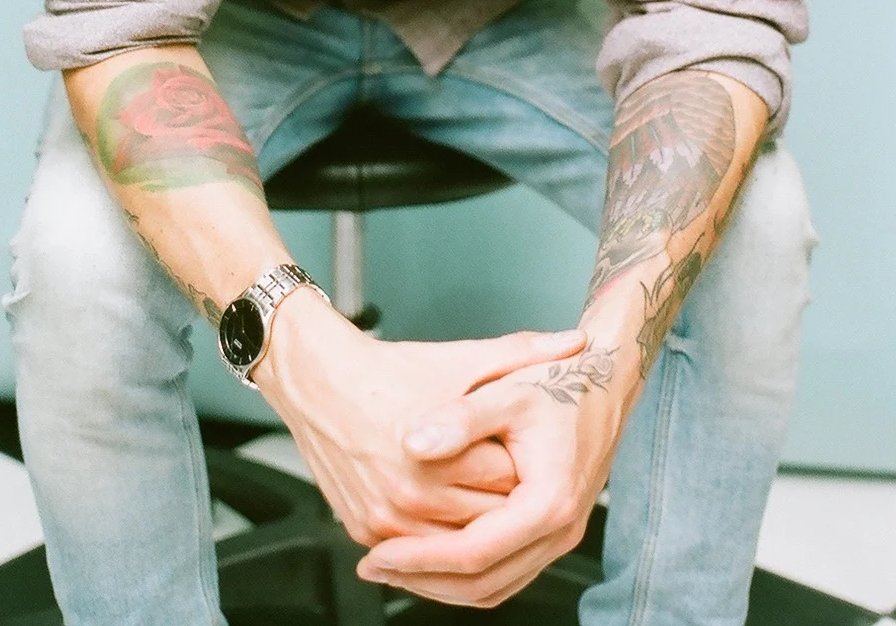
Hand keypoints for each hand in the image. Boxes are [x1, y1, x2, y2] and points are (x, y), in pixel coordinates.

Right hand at [252, 288, 586, 546]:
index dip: (525, 466)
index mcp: (438, 452)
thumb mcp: (461, 358)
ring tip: (481, 492)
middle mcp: (410, 495)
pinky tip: (451, 513)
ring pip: (454, 546)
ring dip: (474, 526)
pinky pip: (419, 553)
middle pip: (486, 519)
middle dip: (505, 501)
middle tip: (510, 476)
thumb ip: (523, 353)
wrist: (319, 380)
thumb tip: (577, 343)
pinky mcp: (365, 532)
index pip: (509, 482)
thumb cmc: (388, 370)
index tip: (527, 451)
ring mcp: (385, 520)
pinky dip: (439, 540)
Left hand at [355, 343, 627, 606]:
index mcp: (549, 501)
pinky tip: (434, 557)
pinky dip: (467, 573)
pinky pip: (506, 572)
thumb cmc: (562, 381)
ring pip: (496, 586)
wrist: (606, 381)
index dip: (420, 559)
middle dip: (423, 580)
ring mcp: (559, 536)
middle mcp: (560, 530)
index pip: (474, 553)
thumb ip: (460, 419)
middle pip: (484, 584)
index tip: (379, 555)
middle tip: (375, 567)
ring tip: (395, 568)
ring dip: (443, 584)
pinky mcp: (553, 531)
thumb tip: (414, 444)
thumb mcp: (507, 389)